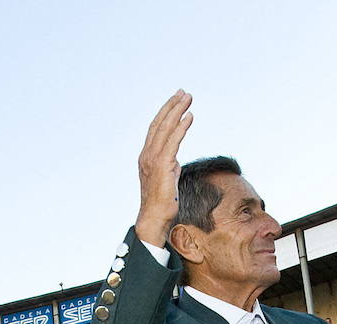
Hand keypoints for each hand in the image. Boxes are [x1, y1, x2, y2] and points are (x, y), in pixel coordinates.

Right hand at [134, 91, 193, 247]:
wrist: (155, 218)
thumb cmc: (162, 203)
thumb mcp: (166, 179)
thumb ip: (169, 167)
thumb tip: (175, 162)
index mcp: (147, 157)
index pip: (155, 129)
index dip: (165, 113)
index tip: (176, 101)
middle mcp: (147, 155)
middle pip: (159, 123)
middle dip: (171, 106)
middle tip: (183, 92)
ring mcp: (153, 159)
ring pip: (165, 128)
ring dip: (177, 111)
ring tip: (188, 98)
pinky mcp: (163, 165)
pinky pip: (173, 141)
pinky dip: (181, 127)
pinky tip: (189, 117)